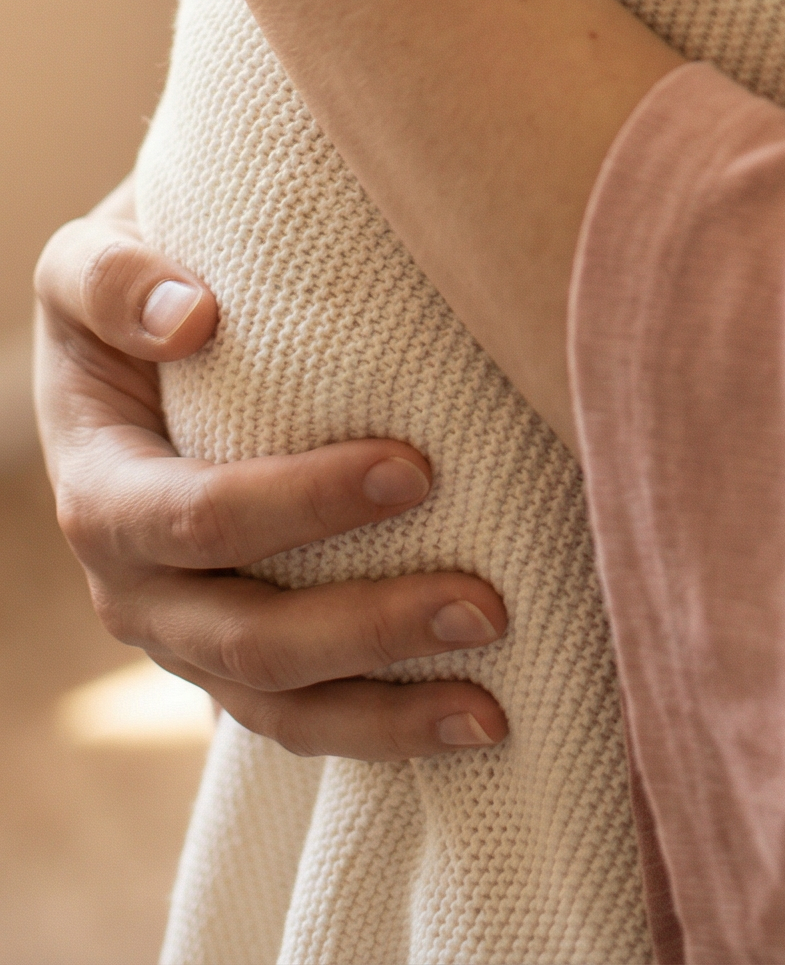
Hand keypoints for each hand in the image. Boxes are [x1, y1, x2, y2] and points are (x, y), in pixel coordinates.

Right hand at [34, 183, 507, 756]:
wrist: (144, 333)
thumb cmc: (132, 286)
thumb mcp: (84, 257)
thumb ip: (113, 276)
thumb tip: (192, 315)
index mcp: (100, 493)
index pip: (200, 517)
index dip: (300, 504)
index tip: (417, 469)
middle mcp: (134, 589)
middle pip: (247, 639)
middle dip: (369, 629)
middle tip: (487, 604)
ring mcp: (185, 639)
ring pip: (279, 709)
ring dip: (388, 714)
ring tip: (493, 707)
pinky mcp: (238, 662)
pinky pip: (304, 721)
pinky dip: (384, 733)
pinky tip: (478, 724)